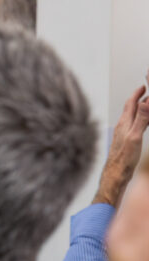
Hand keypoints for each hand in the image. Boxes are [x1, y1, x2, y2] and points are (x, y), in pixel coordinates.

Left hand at [94, 80, 148, 205]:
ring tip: (148, 105)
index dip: (137, 94)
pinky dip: (141, 121)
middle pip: (131, 109)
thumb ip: (141, 119)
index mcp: (124, 123)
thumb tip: (145, 102)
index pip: (131, 103)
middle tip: (147, 92)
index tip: (144, 85)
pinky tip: (142, 125)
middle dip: (140, 99)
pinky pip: (134, 126)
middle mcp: (122, 127)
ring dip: (141, 110)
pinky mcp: (125, 142)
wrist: (115, 174)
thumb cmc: (124, 158)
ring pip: (133, 117)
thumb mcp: (135, 136)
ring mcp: (123, 134)